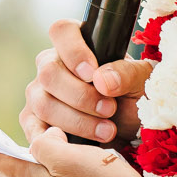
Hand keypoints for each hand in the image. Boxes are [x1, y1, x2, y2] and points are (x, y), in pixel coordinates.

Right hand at [22, 20, 152, 144]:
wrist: (131, 129)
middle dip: (81, 96)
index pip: (62, 32)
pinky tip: (80, 145)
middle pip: (48, 73)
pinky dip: (57, 139)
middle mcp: (52, 65)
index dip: (74, 51)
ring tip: (108, 131)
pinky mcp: (33, 121)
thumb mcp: (142, 82)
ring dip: (77, 121)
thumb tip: (102, 80)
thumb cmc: (136, 96)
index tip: (92, 73)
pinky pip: (33, 129)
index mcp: (77, 44)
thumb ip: (126, 74)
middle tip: (109, 109)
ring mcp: (39, 93)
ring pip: (43, 103)